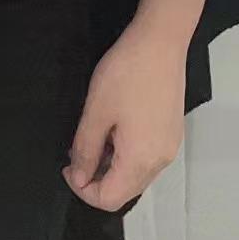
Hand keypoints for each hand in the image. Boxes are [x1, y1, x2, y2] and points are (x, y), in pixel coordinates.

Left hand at [63, 20, 186, 211]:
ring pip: (136, 175)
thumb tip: (79, 177)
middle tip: (76, 153)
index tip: (67, 166)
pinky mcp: (171, 132)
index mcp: (140, 160)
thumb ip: (85, 149)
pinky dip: (126, 153)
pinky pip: (146, 157)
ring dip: (111, 166)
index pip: (109, 198)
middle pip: (125, 190)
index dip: (82, 189)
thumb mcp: (96, 111)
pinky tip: (113, 128)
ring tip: (93, 137)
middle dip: (96, 179)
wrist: (160, 41)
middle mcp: (160, 161)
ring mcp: (169, 146)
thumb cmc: (127, 73)